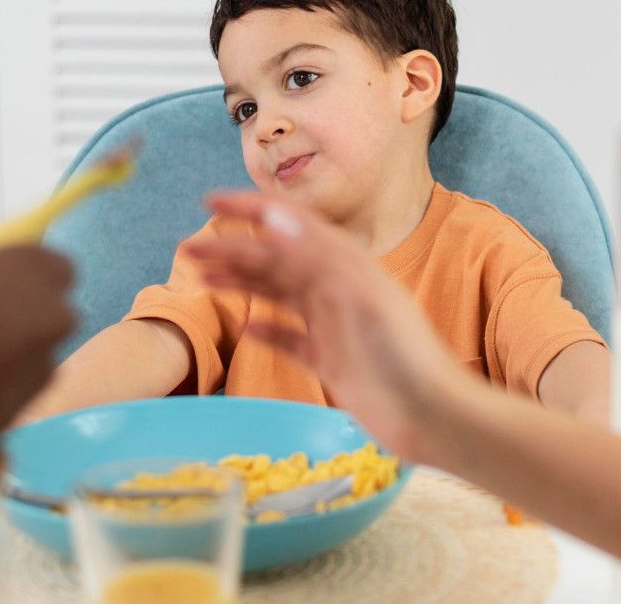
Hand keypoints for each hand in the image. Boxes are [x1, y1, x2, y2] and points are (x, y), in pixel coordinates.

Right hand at [0, 231, 75, 464]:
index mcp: (36, 270)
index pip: (53, 265)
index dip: (21, 271)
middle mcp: (54, 319)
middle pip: (48, 312)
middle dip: (20, 314)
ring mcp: (42, 370)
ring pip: (33, 355)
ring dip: (7, 353)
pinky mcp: (21, 413)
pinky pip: (11, 393)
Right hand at [185, 192, 462, 461]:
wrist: (433, 417)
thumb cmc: (404, 356)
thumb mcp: (359, 299)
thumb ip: (316, 257)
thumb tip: (272, 215)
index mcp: (345, 264)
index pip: (290, 224)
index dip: (250, 208)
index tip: (209, 202)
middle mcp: (337, 288)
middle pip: (276, 258)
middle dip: (232, 249)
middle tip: (187, 250)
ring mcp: (333, 324)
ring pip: (278, 294)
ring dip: (241, 282)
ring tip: (202, 279)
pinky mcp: (331, 360)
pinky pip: (291, 337)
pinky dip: (267, 329)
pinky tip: (246, 326)